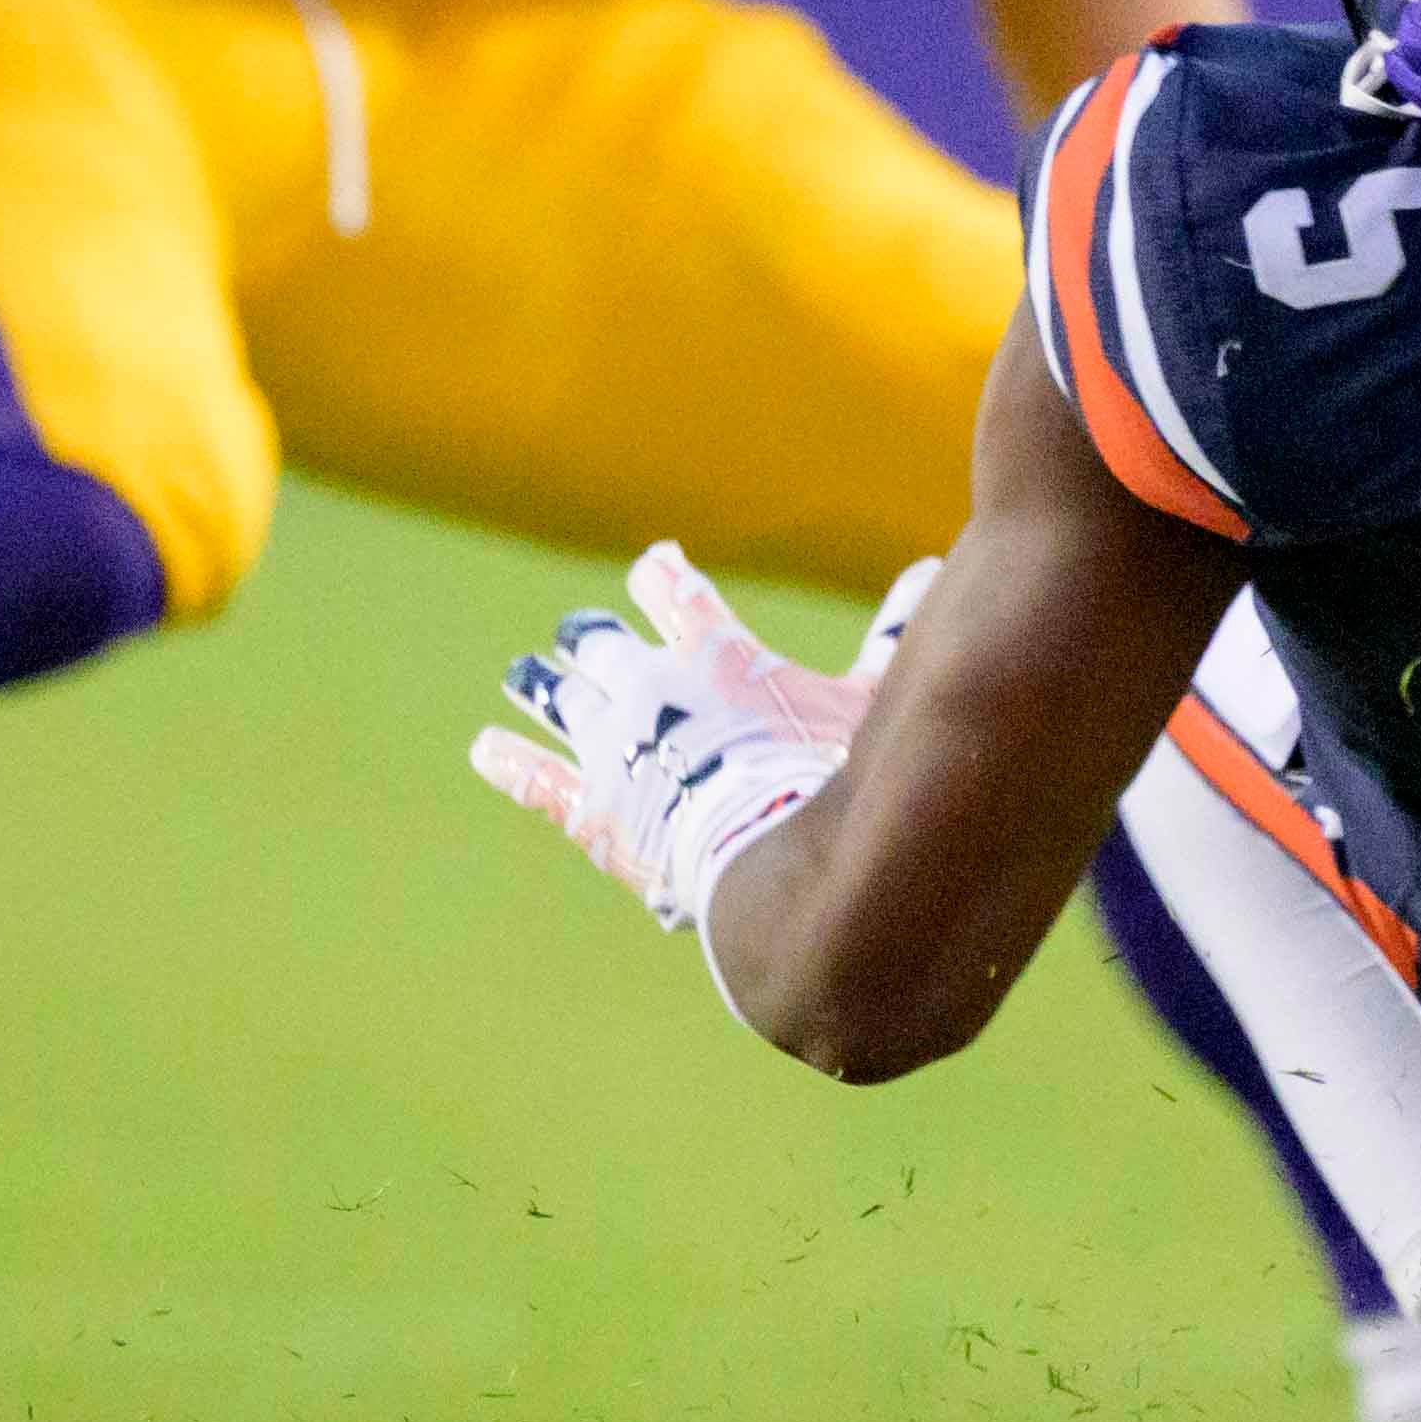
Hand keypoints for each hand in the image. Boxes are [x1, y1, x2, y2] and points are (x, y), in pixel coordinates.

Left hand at [473, 545, 929, 933]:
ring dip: (542, 681)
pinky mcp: (585, 807)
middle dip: (593, 636)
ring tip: (525, 671)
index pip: (673, 592)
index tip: (653, 566)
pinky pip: (534, 778)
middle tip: (583, 631)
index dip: (661, 577)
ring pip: (558, 697)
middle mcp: (647, 686)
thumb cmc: (828, 774)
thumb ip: (893, 632)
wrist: (769, 856)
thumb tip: (934, 569)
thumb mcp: (872, 699)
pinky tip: (486, 747)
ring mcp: (608, 746)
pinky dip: (507, 760)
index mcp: (711, 653)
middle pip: (601, 642)